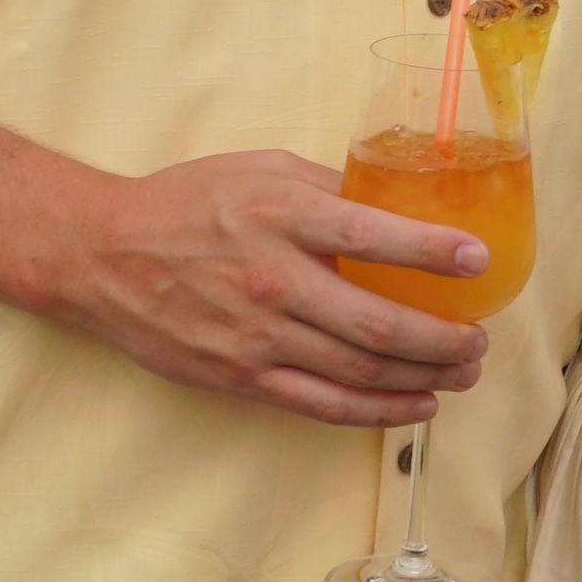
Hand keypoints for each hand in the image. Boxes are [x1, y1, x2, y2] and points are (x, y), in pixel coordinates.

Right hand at [58, 151, 494, 426]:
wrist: (101, 256)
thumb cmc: (184, 204)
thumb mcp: (259, 170)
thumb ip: (328, 187)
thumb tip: (398, 204)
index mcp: (279, 216)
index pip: (372, 236)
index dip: (433, 253)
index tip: (479, 259)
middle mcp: (272, 279)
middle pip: (378, 321)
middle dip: (444, 338)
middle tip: (480, 340)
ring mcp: (256, 336)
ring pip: (359, 370)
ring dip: (424, 378)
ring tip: (463, 372)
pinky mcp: (241, 377)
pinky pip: (323, 404)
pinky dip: (377, 411)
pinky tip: (416, 406)